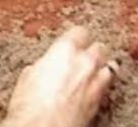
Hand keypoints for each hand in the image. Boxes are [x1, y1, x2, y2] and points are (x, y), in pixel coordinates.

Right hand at [2, 27, 116, 126]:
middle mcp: (85, 62)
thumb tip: (44, 69)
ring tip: (94, 72)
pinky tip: (93, 90)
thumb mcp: (27, 77)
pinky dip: (102, 87)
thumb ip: (43, 66)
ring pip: (109, 66)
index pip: (79, 32)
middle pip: (99, 47)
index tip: (73, 41)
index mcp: (65, 50)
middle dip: (92, 51)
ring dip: (102, 68)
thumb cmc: (30, 106)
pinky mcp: (100, 101)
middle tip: (83, 57)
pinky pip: (107, 87)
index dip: (76, 37)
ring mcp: (96, 82)